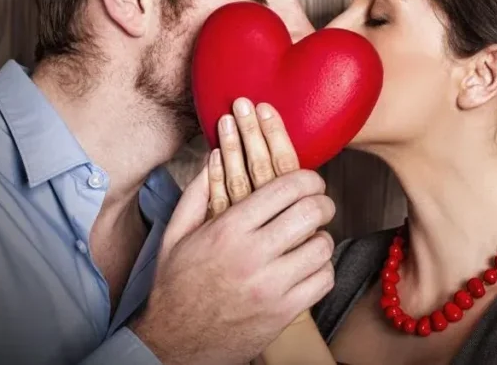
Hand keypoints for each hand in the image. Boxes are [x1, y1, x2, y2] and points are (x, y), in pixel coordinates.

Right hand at [130, 99, 335, 364]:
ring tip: (311, 238)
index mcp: (228, 229)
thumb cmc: (176, 285)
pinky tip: (308, 266)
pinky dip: (322, 269)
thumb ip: (199, 192)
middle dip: (322, 203)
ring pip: (322, 246)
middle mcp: (253, 255)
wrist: (173, 342)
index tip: (311, 182)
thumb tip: (216, 154)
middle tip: (319, 206)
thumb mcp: (177, 234)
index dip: (308, 179)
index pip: (286, 189)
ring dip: (321, 238)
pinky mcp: (284, 312)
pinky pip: (323, 280)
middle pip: (311, 213)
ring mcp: (271, 286)